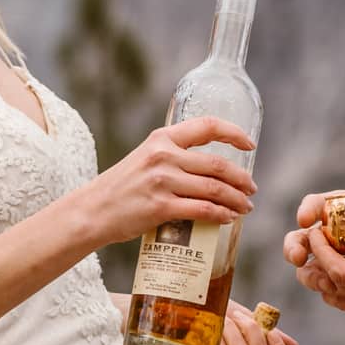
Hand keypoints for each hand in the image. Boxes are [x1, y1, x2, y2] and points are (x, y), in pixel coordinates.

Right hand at [89, 117, 256, 250]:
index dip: (234, 134)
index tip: (249, 145)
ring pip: (214, 189)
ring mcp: (162, 181)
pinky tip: (228, 218)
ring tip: (245, 207)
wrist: (93, 211)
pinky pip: (202, 210)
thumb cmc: (122, 187)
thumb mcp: (145, 158)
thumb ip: (173, 157)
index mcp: (162, 138)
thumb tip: (209, 169)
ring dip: (236, 199)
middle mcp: (164, 156)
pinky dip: (221, 215)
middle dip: (241, 178)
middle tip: (251, 189)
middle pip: (217, 165)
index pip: (207, 126)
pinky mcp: (160, 207)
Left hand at [186, 298, 300, 344]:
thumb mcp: (244, 322)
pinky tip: (207, 326)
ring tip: (221, 319)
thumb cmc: (214, 316)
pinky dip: (218, 332)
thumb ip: (266, 334)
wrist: (182, 310)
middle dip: (251, 328)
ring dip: (232, 327)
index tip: (270, 332)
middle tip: (238, 317)